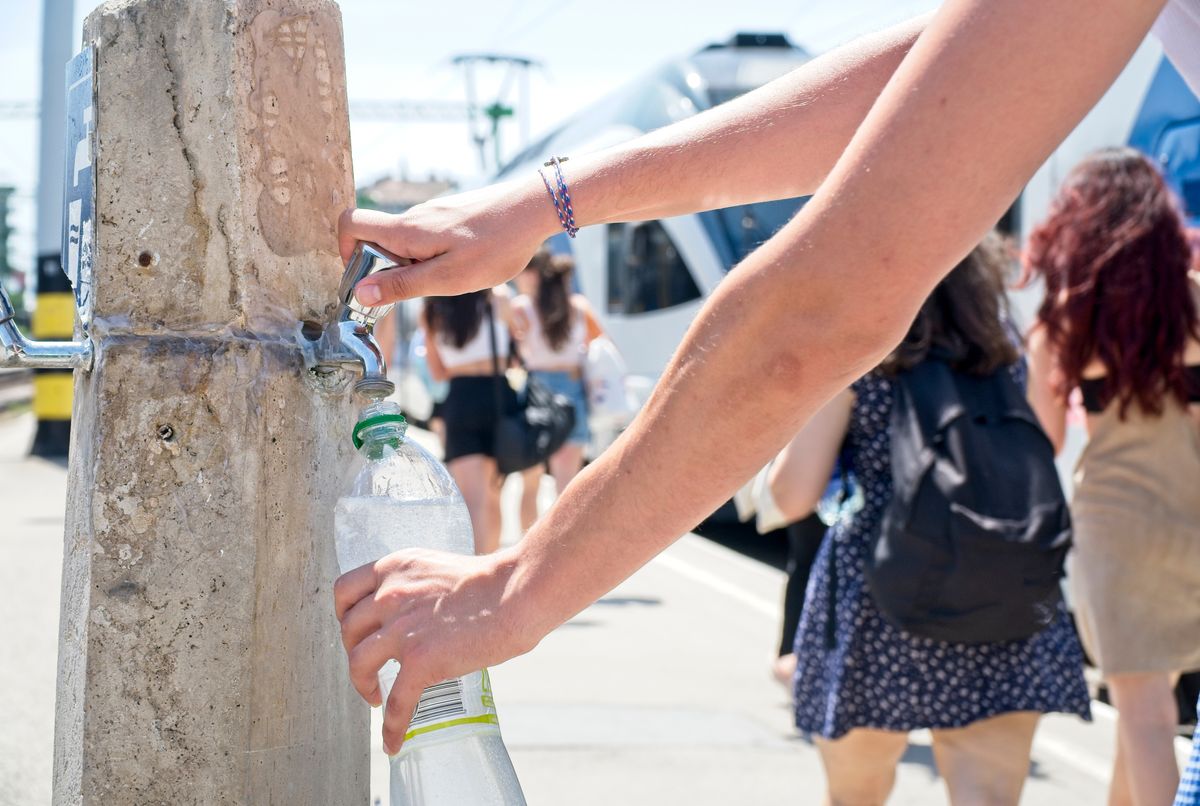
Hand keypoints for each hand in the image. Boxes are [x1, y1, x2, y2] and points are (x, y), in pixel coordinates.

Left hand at [333, 546, 537, 754]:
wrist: (514, 594)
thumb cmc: (491, 582)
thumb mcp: (438, 568)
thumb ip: (417, 587)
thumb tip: (414, 613)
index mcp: (395, 568)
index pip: (344, 591)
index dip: (344, 614)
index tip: (356, 631)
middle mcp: (390, 595)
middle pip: (349, 630)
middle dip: (354, 651)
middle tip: (371, 667)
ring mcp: (402, 629)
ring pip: (358, 664)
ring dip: (362, 685)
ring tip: (375, 697)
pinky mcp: (420, 660)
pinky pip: (395, 702)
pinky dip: (391, 726)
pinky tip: (393, 741)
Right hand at [338, 176, 558, 304]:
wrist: (534, 210)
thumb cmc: (495, 247)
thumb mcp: (448, 278)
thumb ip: (402, 286)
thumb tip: (360, 293)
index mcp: (406, 231)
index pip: (351, 223)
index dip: (345, 250)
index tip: (364, 277)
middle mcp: (414, 216)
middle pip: (378, 238)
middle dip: (388, 267)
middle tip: (422, 287)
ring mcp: (434, 212)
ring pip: (407, 240)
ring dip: (417, 264)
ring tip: (454, 276)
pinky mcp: (452, 213)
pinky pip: (429, 236)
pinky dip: (435, 254)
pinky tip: (467, 263)